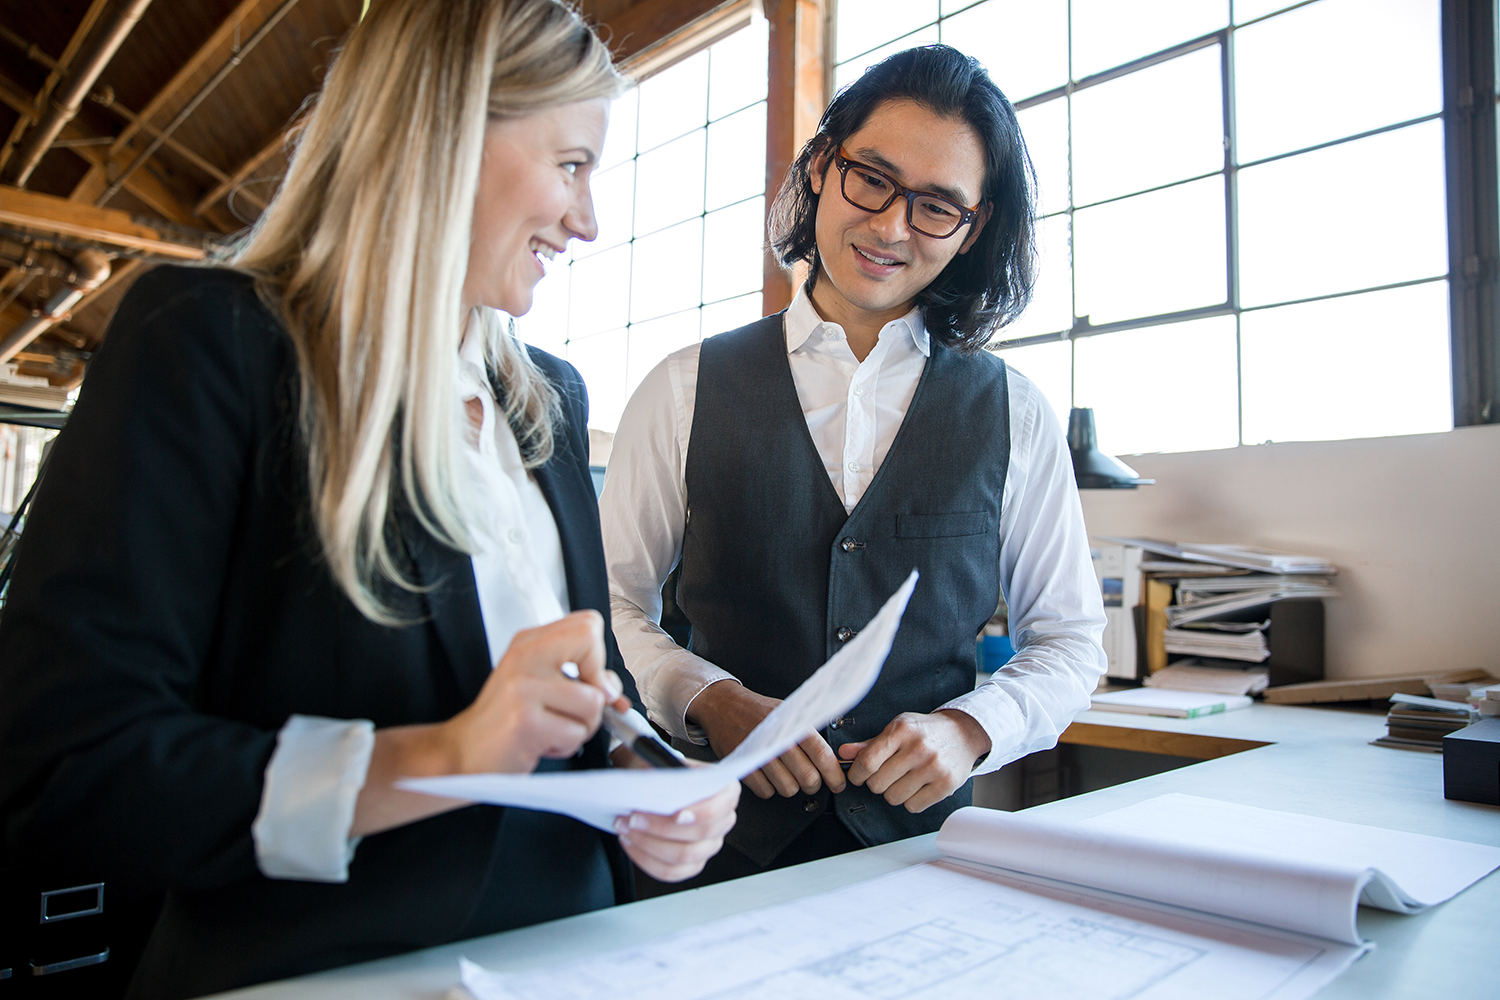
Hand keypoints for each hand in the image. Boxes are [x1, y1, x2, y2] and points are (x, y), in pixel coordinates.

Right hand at [354, 611, 621, 836]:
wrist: (464, 751)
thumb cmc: (506, 719)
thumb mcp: (542, 684)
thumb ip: (582, 677)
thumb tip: (615, 690)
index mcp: (529, 642)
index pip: (588, 624)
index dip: (597, 656)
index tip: (585, 680)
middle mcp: (525, 657)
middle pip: (593, 648)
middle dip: (596, 690)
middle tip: (571, 708)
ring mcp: (523, 688)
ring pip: (592, 702)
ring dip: (579, 727)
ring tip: (550, 729)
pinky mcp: (525, 721)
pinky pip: (575, 733)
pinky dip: (565, 745)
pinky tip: (541, 743)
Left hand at [614, 778, 738, 881]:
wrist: (655, 784)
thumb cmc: (662, 772)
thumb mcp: (664, 760)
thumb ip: (663, 769)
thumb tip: (650, 781)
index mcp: (725, 791)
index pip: (718, 807)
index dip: (699, 813)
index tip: (675, 813)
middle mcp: (723, 820)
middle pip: (700, 834)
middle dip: (661, 827)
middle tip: (633, 817)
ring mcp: (710, 845)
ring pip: (684, 856)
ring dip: (649, 844)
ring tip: (626, 828)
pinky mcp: (693, 864)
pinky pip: (671, 872)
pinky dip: (646, 859)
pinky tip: (631, 843)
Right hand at [688, 680, 844, 799]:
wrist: (724, 705)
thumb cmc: (758, 710)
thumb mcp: (788, 712)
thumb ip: (808, 732)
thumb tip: (831, 756)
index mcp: (792, 725)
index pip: (821, 754)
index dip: (833, 774)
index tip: (837, 782)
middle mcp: (777, 740)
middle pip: (808, 777)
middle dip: (813, 785)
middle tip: (812, 782)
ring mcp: (759, 754)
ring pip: (788, 788)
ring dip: (791, 787)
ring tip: (787, 775)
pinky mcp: (743, 766)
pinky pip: (765, 791)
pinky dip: (770, 788)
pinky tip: (769, 776)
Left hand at [839, 710, 990, 812]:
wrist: (963, 733)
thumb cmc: (925, 731)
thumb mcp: (897, 729)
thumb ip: (869, 744)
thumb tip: (843, 754)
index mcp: (902, 730)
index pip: (867, 762)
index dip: (857, 774)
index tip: (858, 776)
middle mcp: (918, 748)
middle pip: (877, 784)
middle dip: (877, 783)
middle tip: (886, 775)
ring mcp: (934, 767)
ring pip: (894, 798)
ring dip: (893, 793)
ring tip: (903, 780)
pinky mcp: (946, 784)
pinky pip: (913, 806)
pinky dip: (911, 801)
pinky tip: (917, 786)